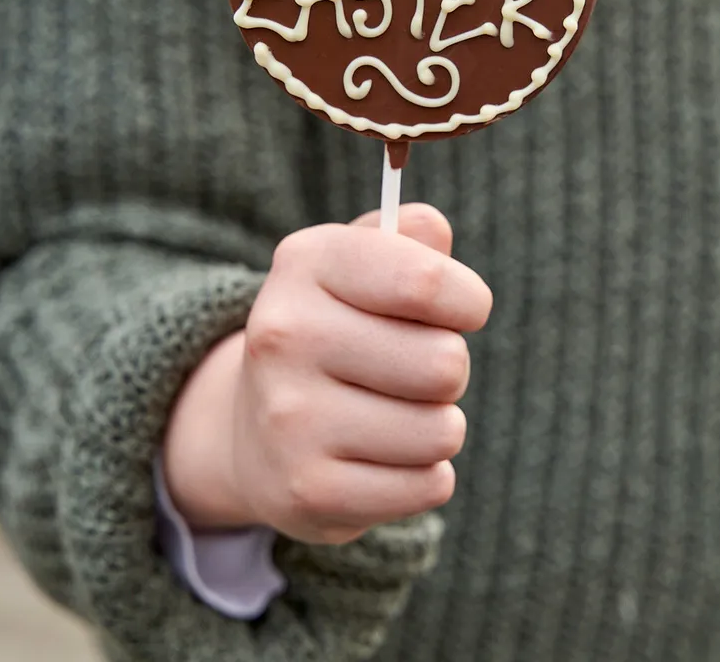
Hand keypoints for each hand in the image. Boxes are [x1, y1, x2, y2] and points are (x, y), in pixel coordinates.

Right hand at [163, 203, 492, 544]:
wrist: (253, 430)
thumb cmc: (340, 331)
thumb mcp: (362, 266)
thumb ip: (411, 237)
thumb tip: (431, 229)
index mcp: (306, 263)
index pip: (427, 282)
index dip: (467, 301)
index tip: (456, 310)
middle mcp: (285, 336)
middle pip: (446, 363)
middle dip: (448, 369)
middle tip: (408, 371)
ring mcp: (290, 418)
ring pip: (443, 430)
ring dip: (437, 427)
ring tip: (392, 416)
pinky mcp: (308, 489)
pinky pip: (429, 485)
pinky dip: (423, 477)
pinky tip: (379, 460)